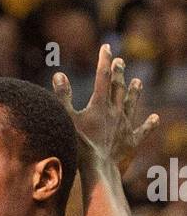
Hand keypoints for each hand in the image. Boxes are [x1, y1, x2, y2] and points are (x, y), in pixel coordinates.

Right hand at [53, 44, 158, 172]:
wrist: (97, 167)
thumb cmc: (78, 144)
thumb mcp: (66, 118)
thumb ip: (63, 96)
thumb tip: (59, 74)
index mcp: (99, 104)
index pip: (102, 76)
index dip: (104, 60)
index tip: (107, 47)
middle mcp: (115, 111)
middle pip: (118, 87)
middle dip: (118, 73)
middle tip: (120, 61)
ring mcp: (124, 125)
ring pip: (131, 104)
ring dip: (134, 92)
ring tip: (138, 82)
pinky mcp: (130, 141)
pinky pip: (142, 130)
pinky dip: (149, 124)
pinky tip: (155, 119)